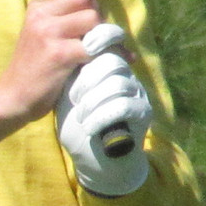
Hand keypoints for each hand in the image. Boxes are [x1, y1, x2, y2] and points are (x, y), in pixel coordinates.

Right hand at [0, 0, 102, 153]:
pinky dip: (111, 54)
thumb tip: (97, 7)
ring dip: (103, 33)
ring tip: (100, 47)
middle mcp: (40, 15)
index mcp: (35, 7)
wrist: (12, 97)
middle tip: (91, 33)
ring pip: (93, 17)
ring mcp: (49, 34)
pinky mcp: (59, 54)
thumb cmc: (32, 67)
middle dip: (95, 12)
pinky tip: (115, 60)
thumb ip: (59, 16)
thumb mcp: (38, 32)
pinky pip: (95, 45)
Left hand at [56, 40, 151, 195]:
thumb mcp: (69, 95)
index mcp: (108, 67)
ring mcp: (137, 93)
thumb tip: (62, 47)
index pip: (103, 47)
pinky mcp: (143, 112)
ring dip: (93, 100)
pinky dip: (101, 116)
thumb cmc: (76, 126)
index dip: (87, 54)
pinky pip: (123, 105)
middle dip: (88, 78)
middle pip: (112, 60)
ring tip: (81, 115)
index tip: (68, 71)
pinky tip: (89, 127)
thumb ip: (70, 71)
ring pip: (117, 83)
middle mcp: (126, 76)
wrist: (92, 159)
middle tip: (73, 96)